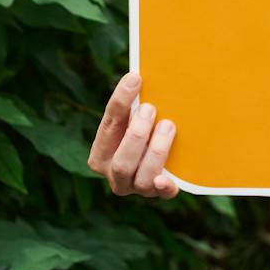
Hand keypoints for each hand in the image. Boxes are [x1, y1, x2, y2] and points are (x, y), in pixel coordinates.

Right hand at [86, 72, 179, 198]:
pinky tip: (167, 179)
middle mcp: (114, 175)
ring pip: (141, 178)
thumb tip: (138, 74)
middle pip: (122, 162)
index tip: (135, 79)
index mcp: (101, 153)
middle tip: (151, 108)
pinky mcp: (158, 193)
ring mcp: (136, 187)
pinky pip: (161, 195)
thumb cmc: (143, 129)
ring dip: (156, 151)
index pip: (108, 126)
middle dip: (136, 134)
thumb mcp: (132, 117)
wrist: (159, 154)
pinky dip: (164, 187)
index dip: (121, 101)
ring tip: (168, 125)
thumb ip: (132, 103)